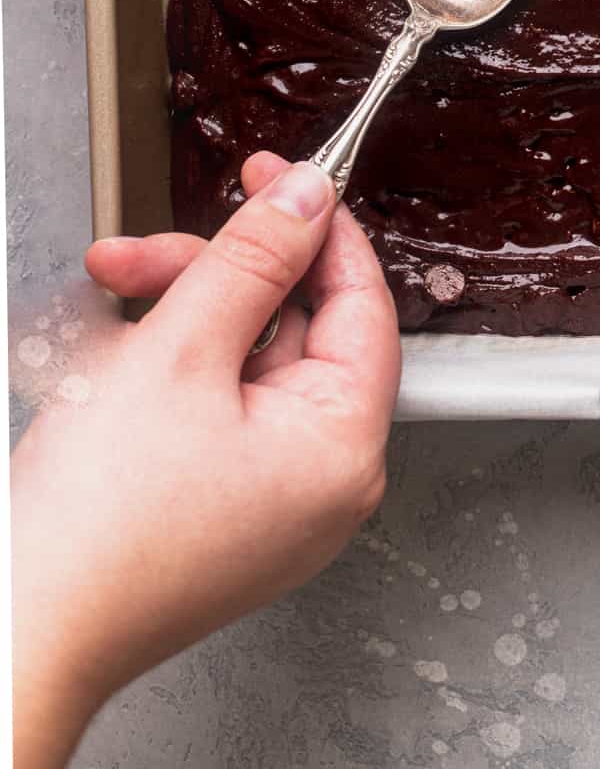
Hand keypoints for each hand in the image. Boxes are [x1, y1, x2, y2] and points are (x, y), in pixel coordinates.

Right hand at [11, 153, 400, 768]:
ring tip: (103, 307)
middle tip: (141, 255)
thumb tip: (310, 197)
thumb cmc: (96, 528)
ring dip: (171, 316)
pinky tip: (104, 361)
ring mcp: (270, 495)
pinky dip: (161, 370)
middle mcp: (323, 478)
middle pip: (291, 324)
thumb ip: (254, 259)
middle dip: (211, 276)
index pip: (361, 300)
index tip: (277, 174)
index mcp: (344, 446)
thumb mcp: (180, 352)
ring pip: (239, 357)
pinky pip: (209, 404)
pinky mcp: (218, 502)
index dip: (315, 225)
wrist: (18, 630)